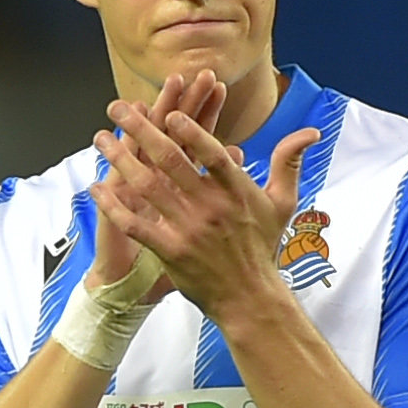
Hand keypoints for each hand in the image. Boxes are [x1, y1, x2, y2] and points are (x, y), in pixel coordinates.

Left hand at [92, 90, 322, 321]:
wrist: (249, 297)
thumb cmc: (263, 248)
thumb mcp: (282, 203)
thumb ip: (289, 163)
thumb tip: (310, 132)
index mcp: (236, 191)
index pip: (212, 153)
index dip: (191, 130)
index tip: (169, 111)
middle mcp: (211, 207)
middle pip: (170, 160)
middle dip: (140, 129)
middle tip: (118, 109)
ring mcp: (189, 230)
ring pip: (147, 186)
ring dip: (120, 159)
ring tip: (100, 139)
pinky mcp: (171, 251)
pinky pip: (136, 224)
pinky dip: (114, 206)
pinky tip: (97, 188)